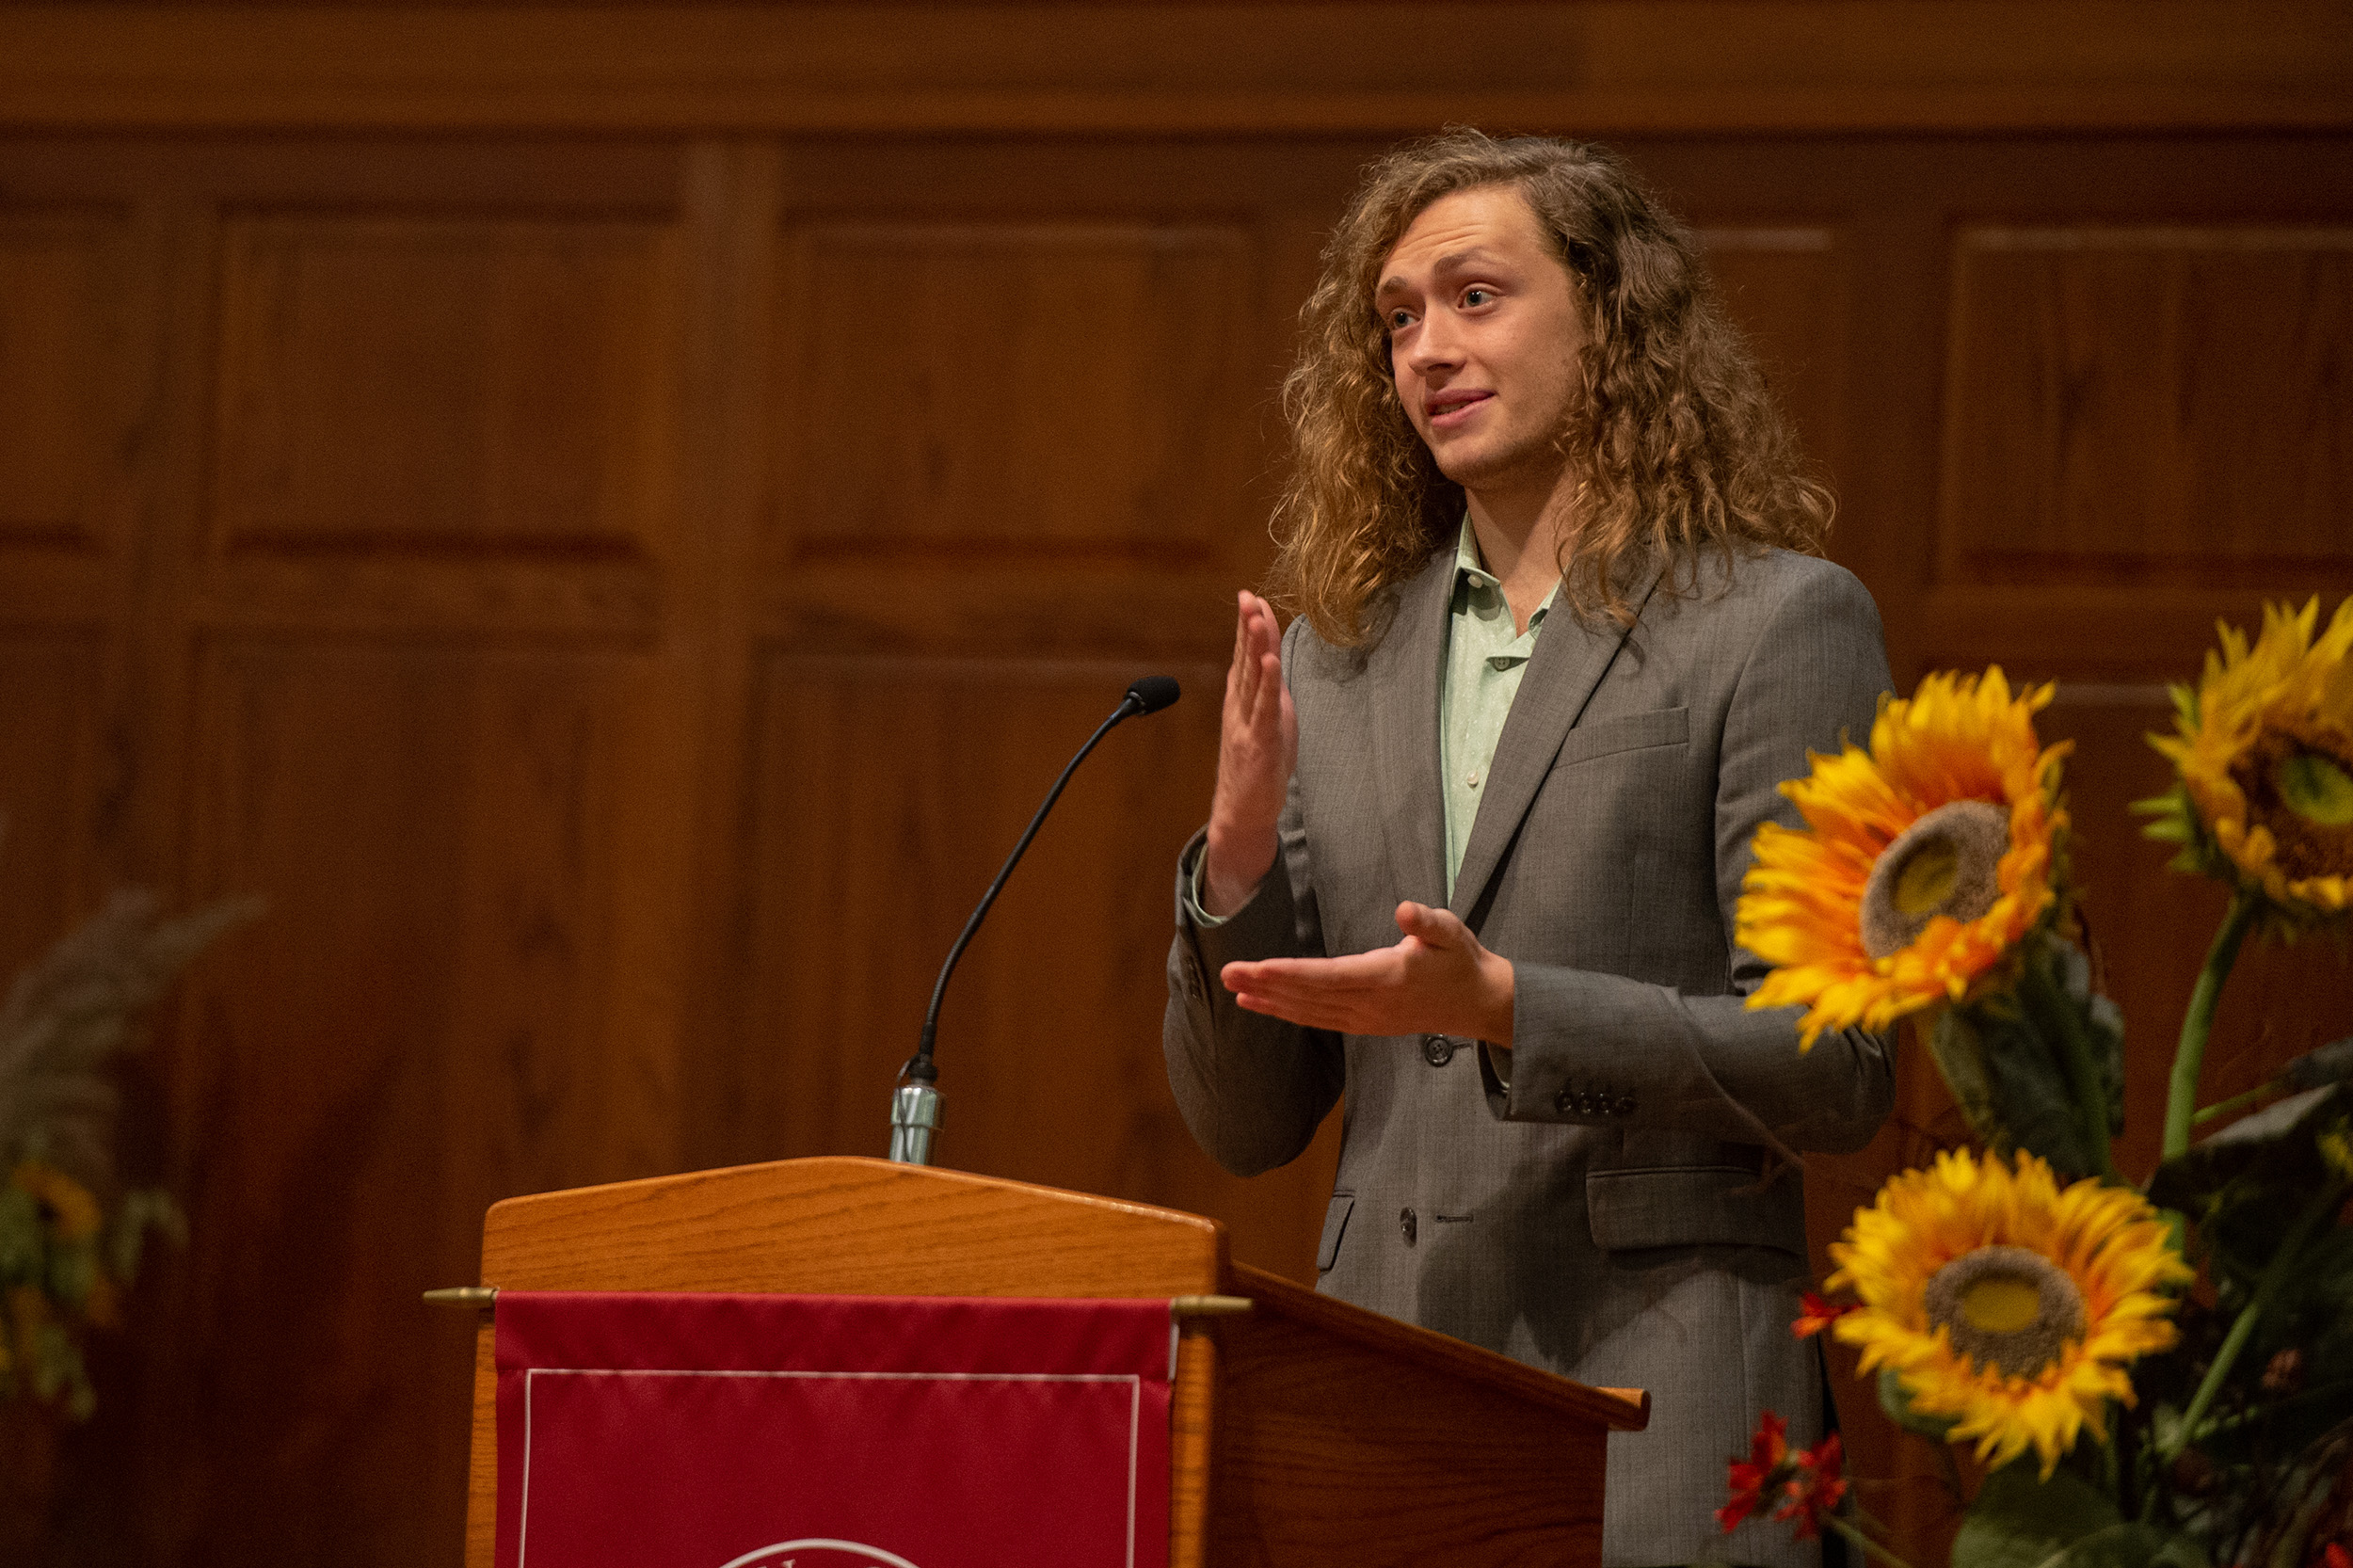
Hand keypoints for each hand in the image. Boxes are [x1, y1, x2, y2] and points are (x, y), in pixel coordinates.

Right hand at [1202, 590, 1296, 914]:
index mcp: (1242, 702)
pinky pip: (1264, 708)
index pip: (1245, 657)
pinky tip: (1270, 662)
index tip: (1251, 597)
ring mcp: (1247, 724)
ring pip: (1251, 679)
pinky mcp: (1259, 742)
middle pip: (1245, 660)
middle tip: (1247, 596)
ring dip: (1254, 646)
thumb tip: (1270, 663)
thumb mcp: (1264, 723)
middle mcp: (1240, 708)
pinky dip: (1268, 683)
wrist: (1242, 814)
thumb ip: (1265, 694)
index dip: (1248, 628)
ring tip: (1256, 618)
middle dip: (1247, 627)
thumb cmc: (1255, 769)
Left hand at [1221, 901, 1515, 1045]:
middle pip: (1309, 996)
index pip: (1328, 976)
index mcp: (1386, 977)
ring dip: (1270, 1002)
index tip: (1257, 967)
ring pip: (1309, 1013)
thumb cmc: (1461, 960)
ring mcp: (1365, 1019)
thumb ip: (1427, 922)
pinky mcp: (1364, 1025)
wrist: (1478, 1003)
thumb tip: (1404, 910)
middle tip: (1226, 973)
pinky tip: (1263, 1005)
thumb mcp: (1452, 932)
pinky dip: (1288, 1012)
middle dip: (1265, 985)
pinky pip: (1318, 1020)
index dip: (1290, 974)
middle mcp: (1370, 1004)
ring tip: (1234, 989)